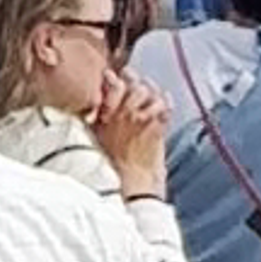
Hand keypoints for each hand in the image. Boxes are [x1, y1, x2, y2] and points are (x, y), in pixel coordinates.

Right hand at [94, 68, 168, 199]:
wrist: (134, 184)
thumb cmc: (115, 166)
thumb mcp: (97, 137)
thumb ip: (95, 116)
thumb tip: (94, 100)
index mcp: (109, 114)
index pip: (114, 82)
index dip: (115, 78)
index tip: (114, 77)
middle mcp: (127, 112)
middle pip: (135, 83)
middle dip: (134, 81)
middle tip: (132, 83)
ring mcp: (145, 118)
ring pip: (151, 92)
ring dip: (151, 92)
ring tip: (148, 95)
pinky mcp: (160, 126)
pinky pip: (166, 104)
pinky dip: (166, 101)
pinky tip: (163, 103)